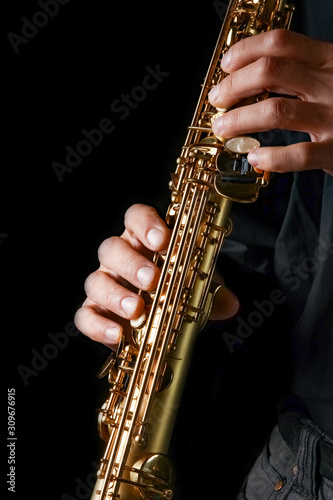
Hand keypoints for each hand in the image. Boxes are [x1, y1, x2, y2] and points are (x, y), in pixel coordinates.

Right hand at [75, 204, 238, 347]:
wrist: (163, 320)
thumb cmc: (178, 291)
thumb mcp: (199, 287)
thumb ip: (212, 292)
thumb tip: (230, 304)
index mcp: (142, 240)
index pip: (135, 217)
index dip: (145, 223)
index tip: (162, 240)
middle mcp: (119, 258)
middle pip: (111, 248)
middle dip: (131, 263)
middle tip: (152, 279)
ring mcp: (104, 284)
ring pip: (95, 280)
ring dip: (115, 294)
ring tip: (137, 309)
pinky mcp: (95, 312)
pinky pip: (85, 316)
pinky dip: (98, 325)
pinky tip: (118, 335)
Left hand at [208, 29, 332, 175]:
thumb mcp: (332, 76)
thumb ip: (301, 73)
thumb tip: (250, 77)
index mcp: (329, 61)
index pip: (281, 43)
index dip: (246, 51)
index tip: (226, 65)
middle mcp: (330, 84)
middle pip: (271, 71)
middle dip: (234, 85)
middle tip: (218, 100)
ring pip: (277, 111)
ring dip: (240, 120)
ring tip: (224, 129)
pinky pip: (298, 155)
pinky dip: (271, 157)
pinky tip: (255, 157)